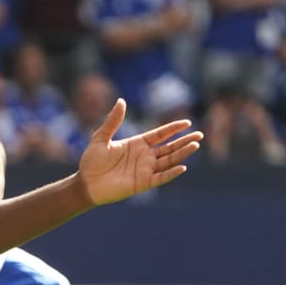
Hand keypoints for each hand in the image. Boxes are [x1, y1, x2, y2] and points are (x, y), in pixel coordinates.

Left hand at [78, 99, 201, 205]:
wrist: (86, 183)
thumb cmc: (91, 161)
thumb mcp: (101, 138)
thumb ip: (112, 121)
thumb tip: (121, 101)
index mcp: (137, 144)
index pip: (160, 134)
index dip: (173, 129)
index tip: (187, 122)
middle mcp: (144, 156)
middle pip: (169, 147)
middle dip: (184, 141)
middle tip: (200, 134)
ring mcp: (145, 170)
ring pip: (169, 160)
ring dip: (182, 153)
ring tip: (195, 145)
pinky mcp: (143, 183)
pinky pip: (161, 178)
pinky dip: (171, 173)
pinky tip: (182, 167)